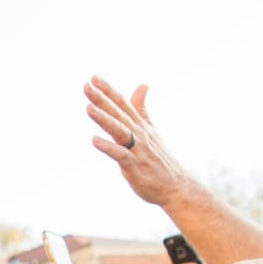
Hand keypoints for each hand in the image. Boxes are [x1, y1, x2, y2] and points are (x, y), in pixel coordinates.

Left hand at [84, 76, 196, 212]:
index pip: (123, 104)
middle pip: (118, 113)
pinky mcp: (135, 167)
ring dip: (104, 119)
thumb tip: (143, 85)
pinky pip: (120, 155)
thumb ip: (142, 110)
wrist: (175, 186)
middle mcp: (139, 134)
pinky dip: (108, 147)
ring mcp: (137, 150)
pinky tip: (94, 140)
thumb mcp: (151, 131)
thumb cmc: (159, 161)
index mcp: (140, 126)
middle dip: (102, 99)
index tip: (94, 77)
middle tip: (87, 86)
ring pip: (119, 130)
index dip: (109, 90)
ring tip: (89, 108)